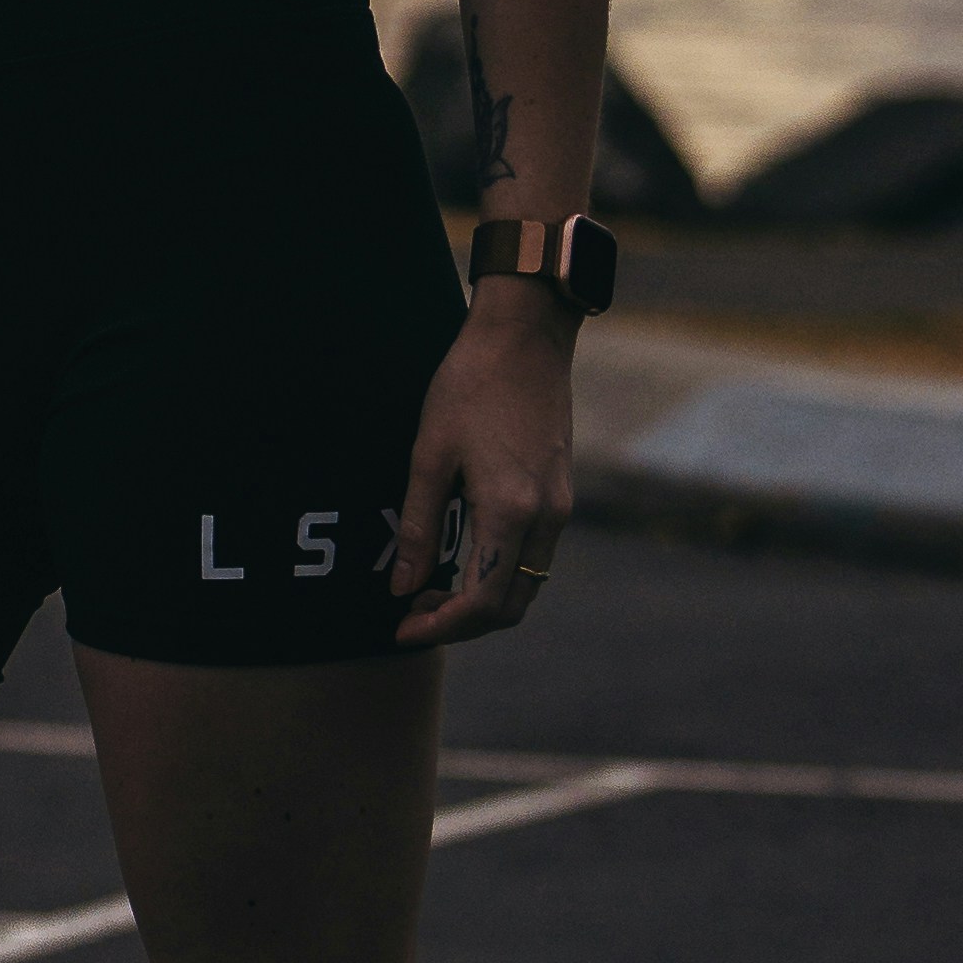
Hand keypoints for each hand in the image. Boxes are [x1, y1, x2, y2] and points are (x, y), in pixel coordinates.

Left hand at [386, 293, 575, 648]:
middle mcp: (546, 518)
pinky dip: (500, 575)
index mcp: (510, 511)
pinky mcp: (561, 494)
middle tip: (412, 612)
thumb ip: (416, 527)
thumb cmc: (470, 385)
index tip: (402, 627)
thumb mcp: (428, 455)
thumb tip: (402, 587)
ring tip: (431, 588)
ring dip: (482, 601)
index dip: (440, 627)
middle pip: (511, 607)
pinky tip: (462, 559)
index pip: (482, 602)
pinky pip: (534, 557)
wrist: (525, 336)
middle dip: (461, 624)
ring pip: (526, 586)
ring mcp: (560, 507)